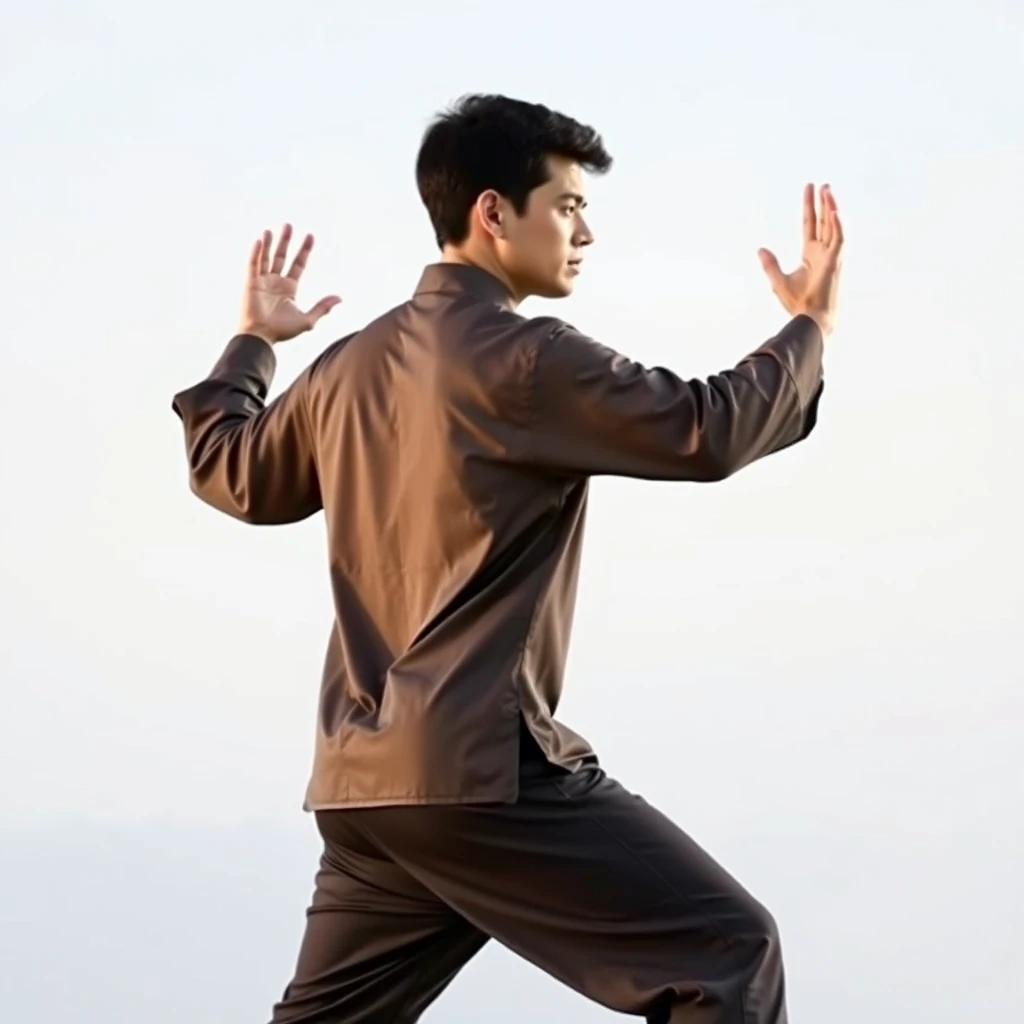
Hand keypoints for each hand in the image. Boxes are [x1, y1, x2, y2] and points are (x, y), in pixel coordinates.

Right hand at [238, 224, 341, 343]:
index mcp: (289, 288)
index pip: (298, 264)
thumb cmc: (282, 331)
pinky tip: (260, 240)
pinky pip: (253, 264)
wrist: (262, 337)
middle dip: (285, 241)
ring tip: (273, 230)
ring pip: (266, 257)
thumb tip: (340, 298)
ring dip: (269, 243)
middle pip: (281, 256)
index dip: (304, 251)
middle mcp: (275, 282)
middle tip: (289, 225)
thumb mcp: (307, 319)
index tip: (310, 236)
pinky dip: (256, 252)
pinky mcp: (250, 283)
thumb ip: (323, 307)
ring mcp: (262, 281)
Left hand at [758, 184, 843, 336]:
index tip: (809, 189)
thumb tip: (760, 249)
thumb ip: (770, 264)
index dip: (809, 207)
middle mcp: (823, 252)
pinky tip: (834, 211)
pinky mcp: (835, 262)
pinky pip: (839, 239)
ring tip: (828, 190)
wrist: (809, 318)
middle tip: (823, 185)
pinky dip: (838, 225)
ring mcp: (831, 256)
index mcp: (811, 254)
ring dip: (831, 207)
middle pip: (823, 221)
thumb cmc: (797, 304)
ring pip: (833, 226)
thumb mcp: (778, 281)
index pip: (810, 224)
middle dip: (823, 203)